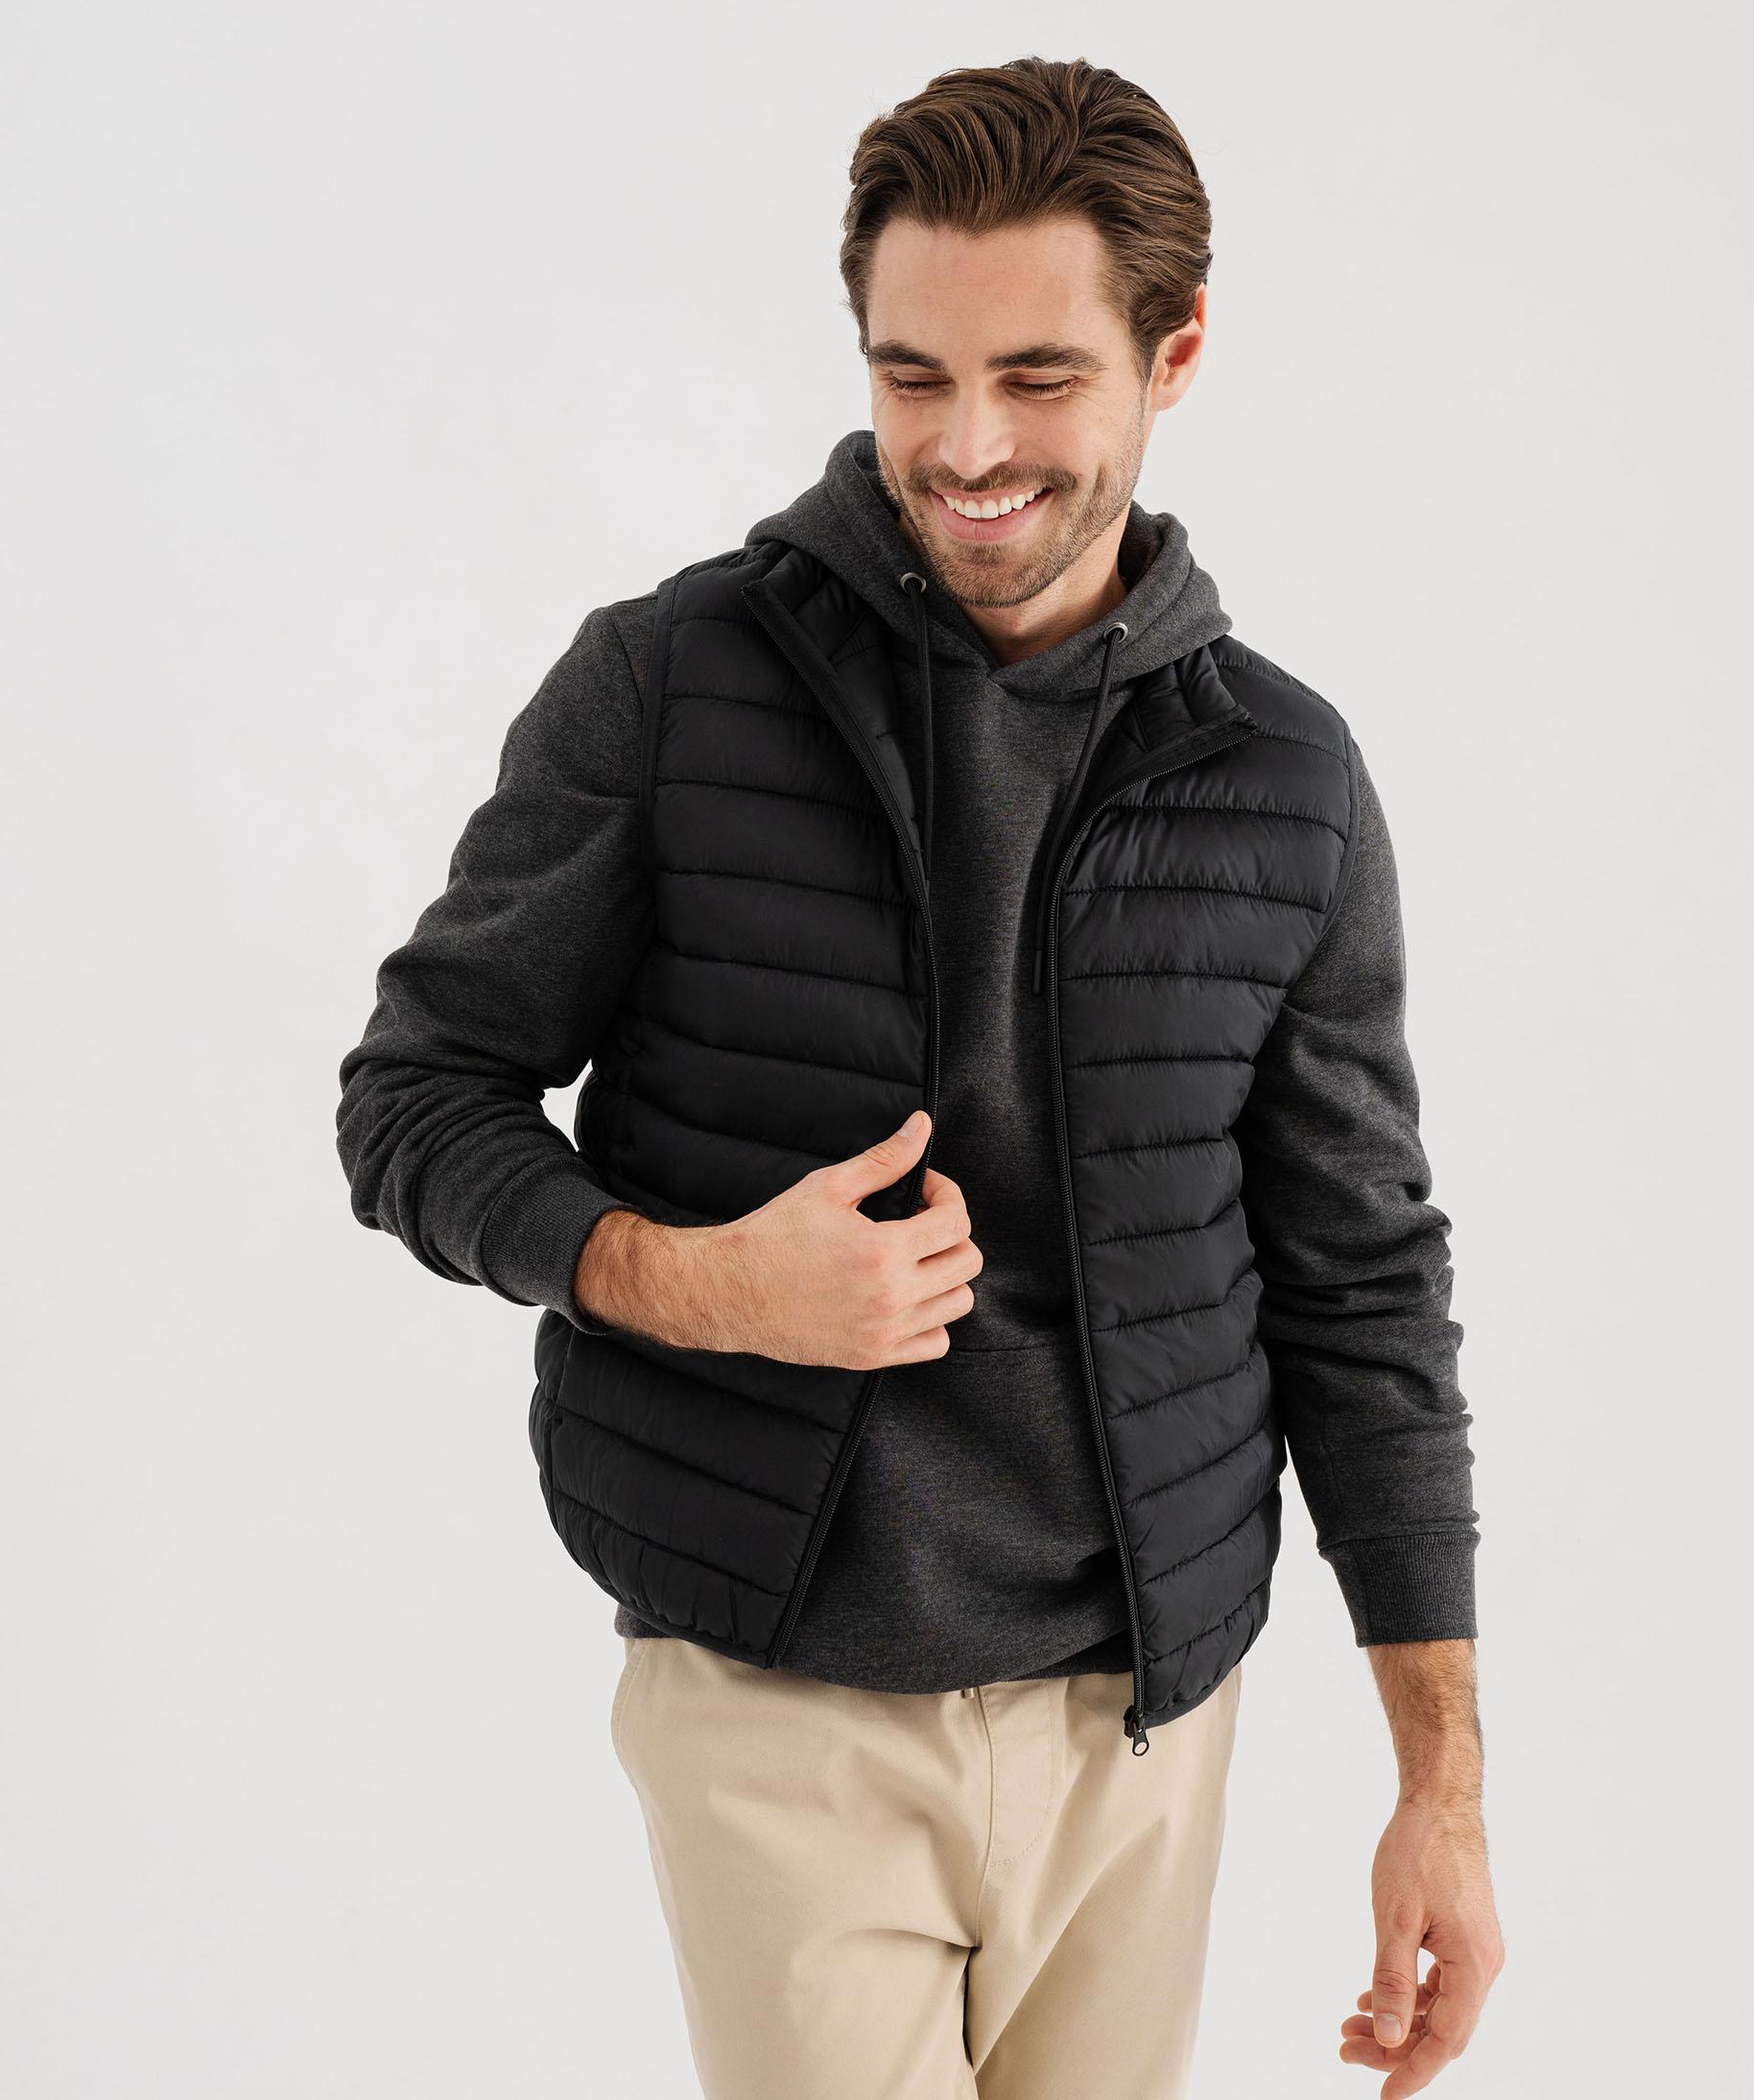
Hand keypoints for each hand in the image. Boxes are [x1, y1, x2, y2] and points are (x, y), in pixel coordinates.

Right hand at [699, 1111, 982, 1366]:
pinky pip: (936, 1343)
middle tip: (921, 1222)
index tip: (924, 1190)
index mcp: (883, 1251)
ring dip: (946, 1275)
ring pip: (958, 1304)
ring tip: (915, 1258)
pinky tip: (906, 1296)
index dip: (947, 1195)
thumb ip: (884, 1159)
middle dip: (952, 1233)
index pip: (956, 1222)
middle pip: (967, 1263)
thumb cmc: (774, 1236)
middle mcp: (891, 1296)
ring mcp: (885, 1332)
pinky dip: (932, 1319)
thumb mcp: (828, 1188)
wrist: (730, 1292)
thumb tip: (921, 1126)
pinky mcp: (873, 1356)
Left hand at [1338, 1796, 1504, 2094]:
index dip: (1414, 2072)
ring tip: (1350, 2028)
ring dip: (1397, 2020)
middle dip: (1395, 2046)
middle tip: (1346, 2050)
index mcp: (1474, 1965)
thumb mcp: (1396, 1918)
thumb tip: (1390, 2037)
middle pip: (1442, 2028)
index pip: (1447, 2040)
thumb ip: (1392, 1981)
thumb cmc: (1419, 1850)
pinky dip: (1407, 1995)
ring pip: (1438, 2006)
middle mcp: (1483, 1964)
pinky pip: (1438, 1982)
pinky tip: (1370, 1996)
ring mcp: (1475, 1950)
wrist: (1439, 1803)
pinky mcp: (1463, 1936)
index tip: (1384, 2095)